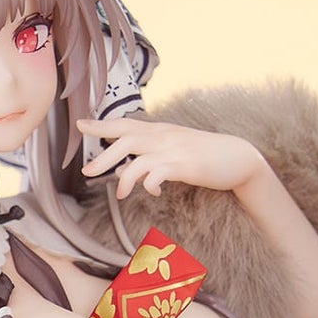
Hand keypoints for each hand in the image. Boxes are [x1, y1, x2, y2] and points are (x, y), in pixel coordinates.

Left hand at [76, 118, 268, 199]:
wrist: (238, 158)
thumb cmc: (203, 156)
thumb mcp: (172, 154)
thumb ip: (146, 158)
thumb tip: (121, 168)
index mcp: (159, 131)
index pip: (125, 124)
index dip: (101, 124)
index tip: (80, 125)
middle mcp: (163, 136)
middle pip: (125, 138)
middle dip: (103, 155)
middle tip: (86, 171)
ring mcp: (174, 149)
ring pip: (139, 156)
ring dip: (124, 176)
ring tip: (119, 194)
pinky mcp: (186, 165)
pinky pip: (160, 173)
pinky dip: (150, 183)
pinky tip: (152, 192)